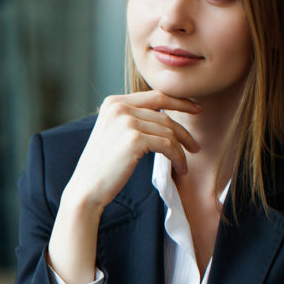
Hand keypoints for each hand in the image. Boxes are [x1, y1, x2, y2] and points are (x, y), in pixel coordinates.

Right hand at [48, 90, 199, 283]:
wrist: (87, 188)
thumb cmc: (102, 166)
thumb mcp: (114, 133)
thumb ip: (132, 119)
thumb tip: (164, 116)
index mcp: (114, 102)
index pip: (155, 95)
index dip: (180, 101)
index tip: (196, 109)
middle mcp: (119, 107)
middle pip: (165, 114)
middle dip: (184, 131)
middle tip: (195, 145)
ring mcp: (127, 122)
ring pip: (169, 131)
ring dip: (181, 149)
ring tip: (184, 164)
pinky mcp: (135, 139)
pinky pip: (168, 145)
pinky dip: (178, 157)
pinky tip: (180, 168)